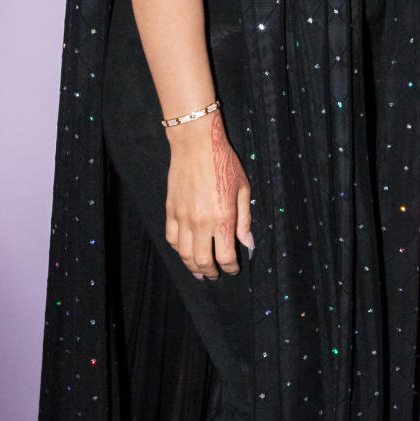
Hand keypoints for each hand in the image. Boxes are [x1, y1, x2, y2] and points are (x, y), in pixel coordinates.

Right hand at [164, 115, 252, 279]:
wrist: (196, 144)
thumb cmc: (224, 163)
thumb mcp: (243, 189)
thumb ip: (244, 219)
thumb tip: (248, 244)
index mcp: (223, 218)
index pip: (226, 257)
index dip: (231, 268)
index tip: (234, 269)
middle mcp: (201, 222)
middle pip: (203, 261)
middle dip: (211, 273)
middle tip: (216, 276)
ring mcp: (183, 217)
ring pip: (184, 254)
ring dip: (192, 267)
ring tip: (200, 272)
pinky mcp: (171, 210)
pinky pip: (171, 238)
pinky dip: (178, 250)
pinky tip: (185, 252)